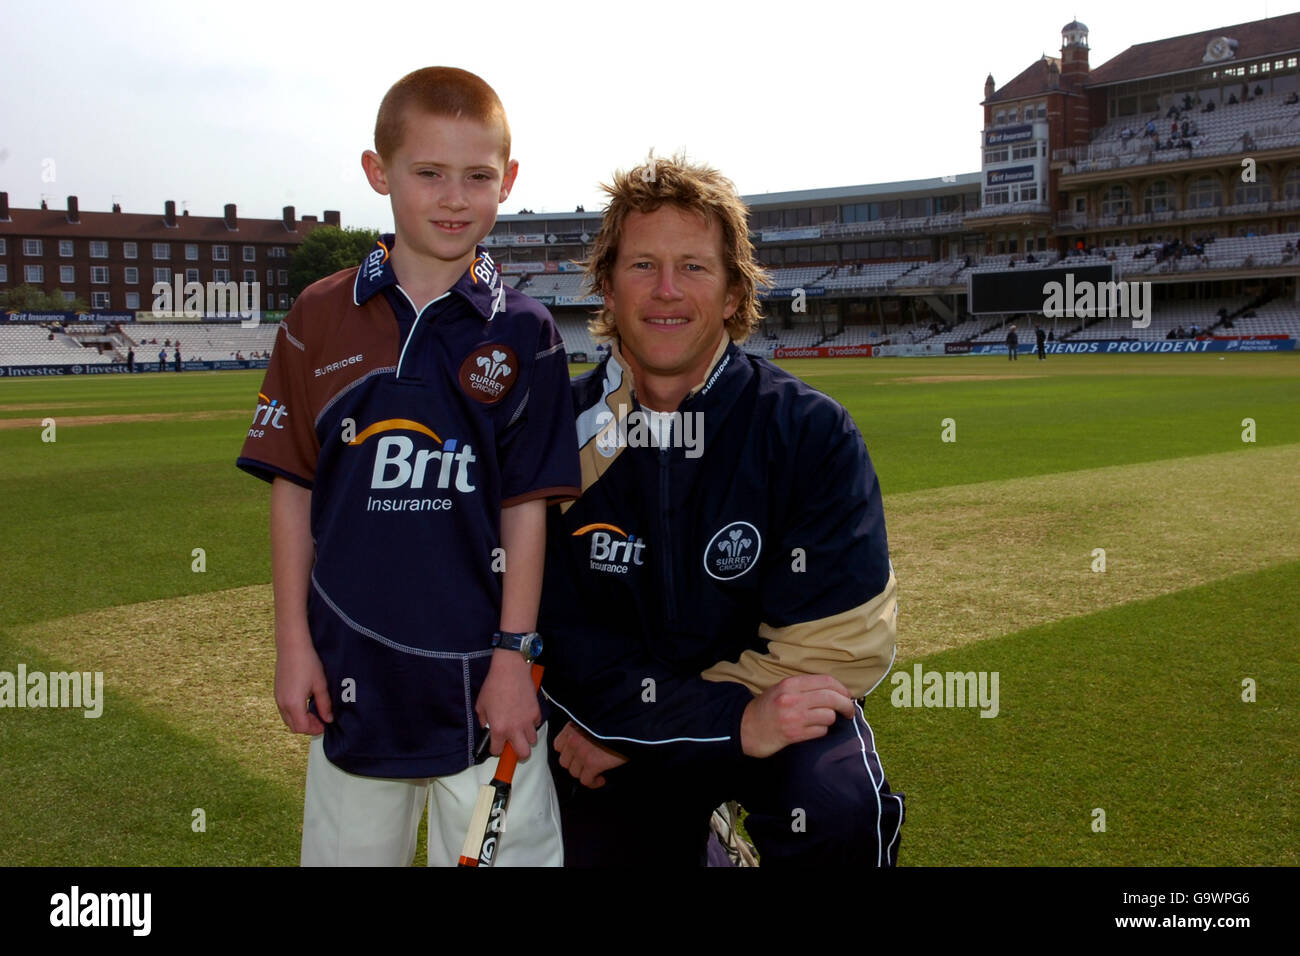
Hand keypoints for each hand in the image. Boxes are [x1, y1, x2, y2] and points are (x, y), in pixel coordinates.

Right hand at [275, 634, 332, 734]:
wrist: (292, 646)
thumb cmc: (308, 663)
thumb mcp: (320, 684)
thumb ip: (324, 704)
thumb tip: (328, 719)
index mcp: (293, 703)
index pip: (302, 727)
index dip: (314, 729)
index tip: (325, 725)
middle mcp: (282, 703)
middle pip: (293, 726)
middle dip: (308, 727)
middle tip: (321, 721)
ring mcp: (277, 698)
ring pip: (288, 719)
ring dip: (301, 720)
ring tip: (315, 712)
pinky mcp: (277, 692)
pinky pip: (284, 710)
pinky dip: (295, 713)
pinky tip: (305, 704)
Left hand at [475, 650, 540, 759]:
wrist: (510, 670)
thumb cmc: (493, 686)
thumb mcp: (480, 705)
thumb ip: (483, 720)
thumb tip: (488, 727)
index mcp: (498, 729)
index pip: (497, 751)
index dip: (495, 749)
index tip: (495, 744)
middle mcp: (514, 729)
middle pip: (523, 754)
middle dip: (518, 754)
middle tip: (514, 745)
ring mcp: (528, 721)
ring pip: (533, 740)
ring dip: (526, 737)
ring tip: (520, 728)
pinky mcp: (536, 712)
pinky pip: (536, 724)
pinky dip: (532, 722)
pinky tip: (525, 714)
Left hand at [553, 722, 626, 788]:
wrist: (629, 724)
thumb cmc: (615, 722)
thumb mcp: (595, 720)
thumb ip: (584, 729)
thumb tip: (585, 743)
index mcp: (573, 727)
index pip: (558, 745)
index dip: (568, 753)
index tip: (576, 756)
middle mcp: (573, 739)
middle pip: (565, 761)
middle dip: (576, 765)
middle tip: (587, 765)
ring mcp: (581, 752)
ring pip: (574, 772)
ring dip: (585, 774)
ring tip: (596, 772)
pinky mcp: (592, 763)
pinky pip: (586, 780)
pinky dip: (593, 782)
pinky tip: (601, 778)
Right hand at [739, 674, 854, 757]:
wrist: (746, 727)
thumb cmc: (766, 708)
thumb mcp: (781, 689)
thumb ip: (804, 687)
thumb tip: (835, 690)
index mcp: (791, 683)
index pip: (827, 681)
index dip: (842, 688)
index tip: (847, 696)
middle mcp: (793, 698)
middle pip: (832, 698)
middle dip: (846, 705)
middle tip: (849, 711)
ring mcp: (794, 717)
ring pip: (829, 716)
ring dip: (829, 719)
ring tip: (821, 720)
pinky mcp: (794, 734)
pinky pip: (821, 731)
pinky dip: (821, 730)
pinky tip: (812, 730)